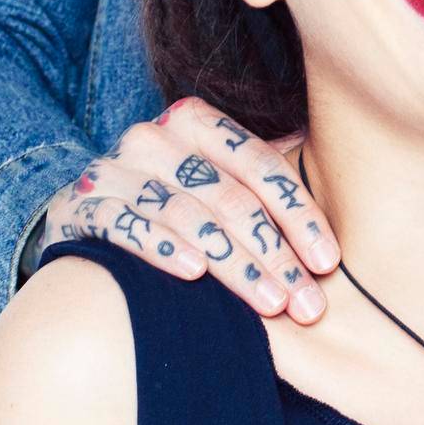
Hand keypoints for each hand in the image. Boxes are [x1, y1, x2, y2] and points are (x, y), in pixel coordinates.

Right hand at [37, 97, 338, 321]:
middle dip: (274, 253)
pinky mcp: (79, 206)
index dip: (299, 215)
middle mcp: (153, 136)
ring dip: (232, 264)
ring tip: (269, 304)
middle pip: (230, 197)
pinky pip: (127, 226)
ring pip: (188, 215)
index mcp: (195, 120)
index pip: (262, 166)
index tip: (329, 263)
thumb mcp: (216, 179)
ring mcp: (112, 169)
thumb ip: (262, 182)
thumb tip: (344, 193)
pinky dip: (163, 248)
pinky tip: (194, 276)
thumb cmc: (171, 197)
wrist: (85, 211)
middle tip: (305, 302)